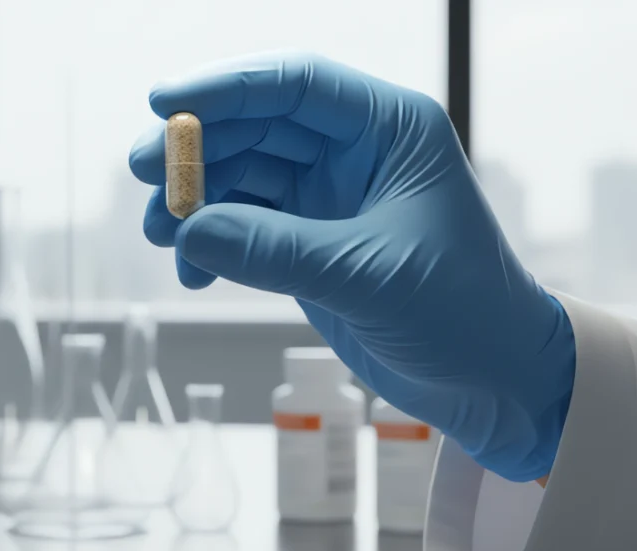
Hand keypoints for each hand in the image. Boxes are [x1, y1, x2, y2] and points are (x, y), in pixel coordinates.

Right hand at [128, 51, 575, 481]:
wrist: (491, 379)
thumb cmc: (462, 313)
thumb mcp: (365, 275)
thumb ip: (272, 250)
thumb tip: (187, 231)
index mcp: (388, 131)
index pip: (295, 85)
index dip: (225, 87)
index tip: (163, 105)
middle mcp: (355, 154)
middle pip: (256, 128)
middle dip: (197, 151)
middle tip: (145, 177)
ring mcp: (329, 200)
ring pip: (242, 178)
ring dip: (197, 203)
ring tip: (160, 235)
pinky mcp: (310, 245)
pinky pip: (244, 228)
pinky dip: (212, 245)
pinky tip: (193, 272)